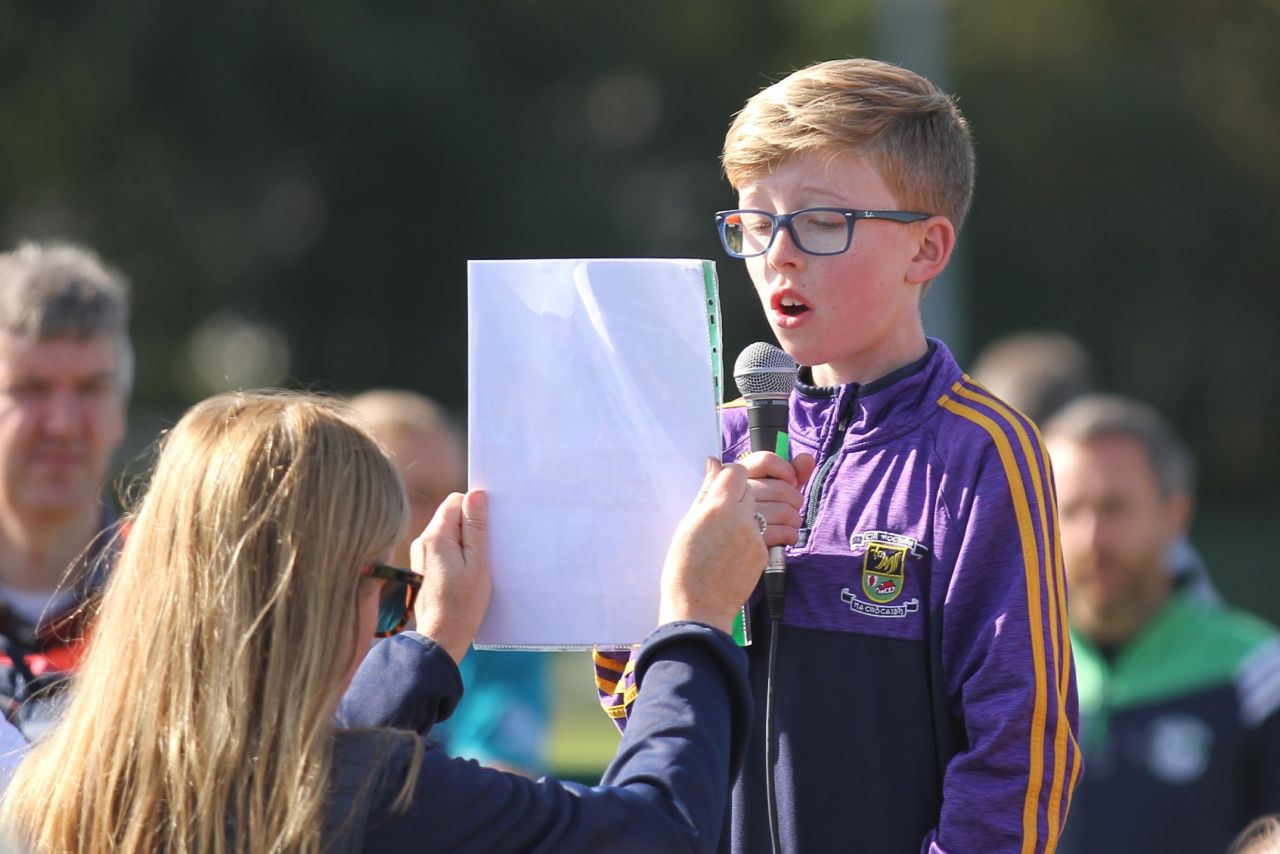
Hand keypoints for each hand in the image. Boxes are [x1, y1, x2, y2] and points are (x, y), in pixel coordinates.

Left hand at [412, 490, 491, 664]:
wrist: (439, 638)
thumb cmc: (462, 604)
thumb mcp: (477, 563)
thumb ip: (476, 527)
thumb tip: (476, 494)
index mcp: (436, 536)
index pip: (456, 501)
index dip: (475, 510)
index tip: (489, 530)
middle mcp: (423, 542)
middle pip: (451, 516)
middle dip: (471, 527)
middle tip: (486, 550)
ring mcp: (420, 556)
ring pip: (448, 533)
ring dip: (465, 543)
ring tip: (477, 566)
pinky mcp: (422, 568)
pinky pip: (443, 549)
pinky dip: (456, 555)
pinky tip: (466, 574)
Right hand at [658, 458, 768, 632]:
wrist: (699, 606)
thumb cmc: (685, 567)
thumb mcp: (688, 524)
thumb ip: (706, 491)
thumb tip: (714, 463)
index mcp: (717, 506)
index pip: (738, 470)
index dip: (733, 477)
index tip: (727, 486)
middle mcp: (740, 517)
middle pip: (757, 488)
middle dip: (749, 493)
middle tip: (734, 508)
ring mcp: (755, 536)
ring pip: (771, 508)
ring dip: (766, 511)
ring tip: (747, 525)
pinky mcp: (764, 553)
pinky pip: (772, 532)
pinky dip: (764, 534)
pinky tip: (743, 548)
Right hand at [739, 451, 815, 547]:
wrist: (728, 550)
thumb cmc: (753, 515)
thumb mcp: (768, 488)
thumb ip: (789, 472)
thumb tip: (808, 458)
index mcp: (734, 476)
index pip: (766, 460)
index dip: (786, 471)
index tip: (790, 481)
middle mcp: (733, 494)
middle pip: (782, 488)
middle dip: (795, 500)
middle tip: (789, 507)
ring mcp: (740, 518)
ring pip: (786, 512)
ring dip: (794, 520)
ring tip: (786, 524)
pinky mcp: (750, 540)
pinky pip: (784, 532)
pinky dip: (790, 535)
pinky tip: (785, 536)